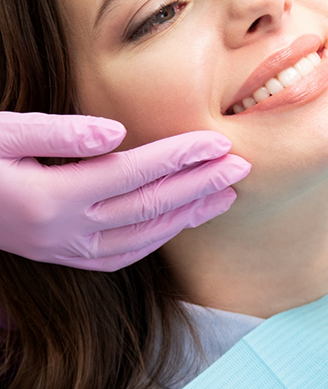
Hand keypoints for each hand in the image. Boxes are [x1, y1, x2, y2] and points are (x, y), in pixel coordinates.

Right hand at [0, 112, 249, 270]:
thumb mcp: (1, 133)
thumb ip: (58, 132)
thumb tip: (116, 133)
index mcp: (49, 196)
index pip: (134, 173)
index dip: (181, 157)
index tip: (219, 143)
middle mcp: (63, 231)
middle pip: (150, 206)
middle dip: (201, 185)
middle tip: (242, 167)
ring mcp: (66, 250)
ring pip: (144, 236)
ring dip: (190, 214)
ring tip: (228, 193)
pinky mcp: (68, 257)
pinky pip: (125, 254)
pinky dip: (161, 237)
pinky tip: (184, 220)